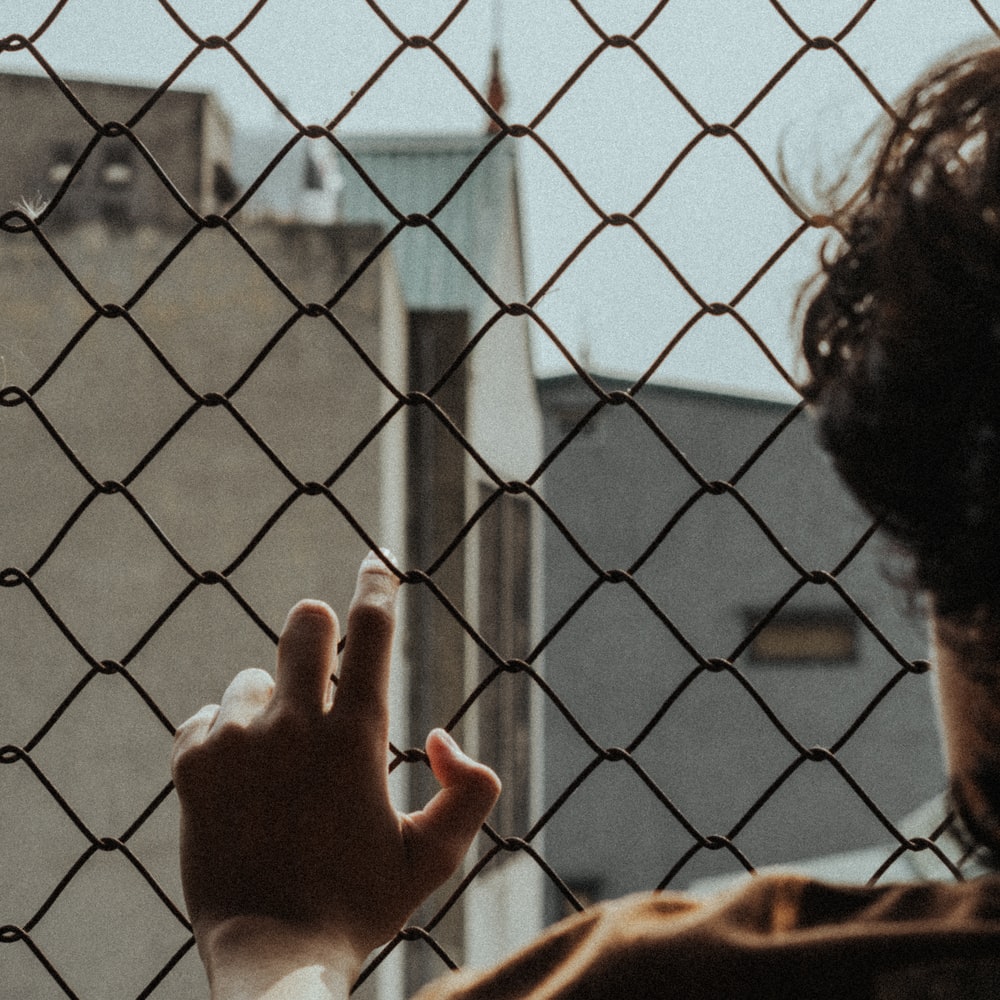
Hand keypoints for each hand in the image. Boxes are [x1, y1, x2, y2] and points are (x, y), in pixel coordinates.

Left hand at [171, 552, 501, 997]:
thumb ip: (471, 789)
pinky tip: (240, 779)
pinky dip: (225, 735)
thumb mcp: (436, 855)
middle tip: (323, 665)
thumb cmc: (361, 905)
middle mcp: (295, 724)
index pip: (371, 629)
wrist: (272, 953)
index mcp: (356, 736)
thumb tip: (438, 735)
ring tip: (279, 766)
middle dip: (319, 628)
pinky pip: (206, 716)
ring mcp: (238, 741)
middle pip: (304, 620)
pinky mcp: (191, 763)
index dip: (377, 586)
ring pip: (253, 677)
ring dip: (271, 704)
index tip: (376, 562)